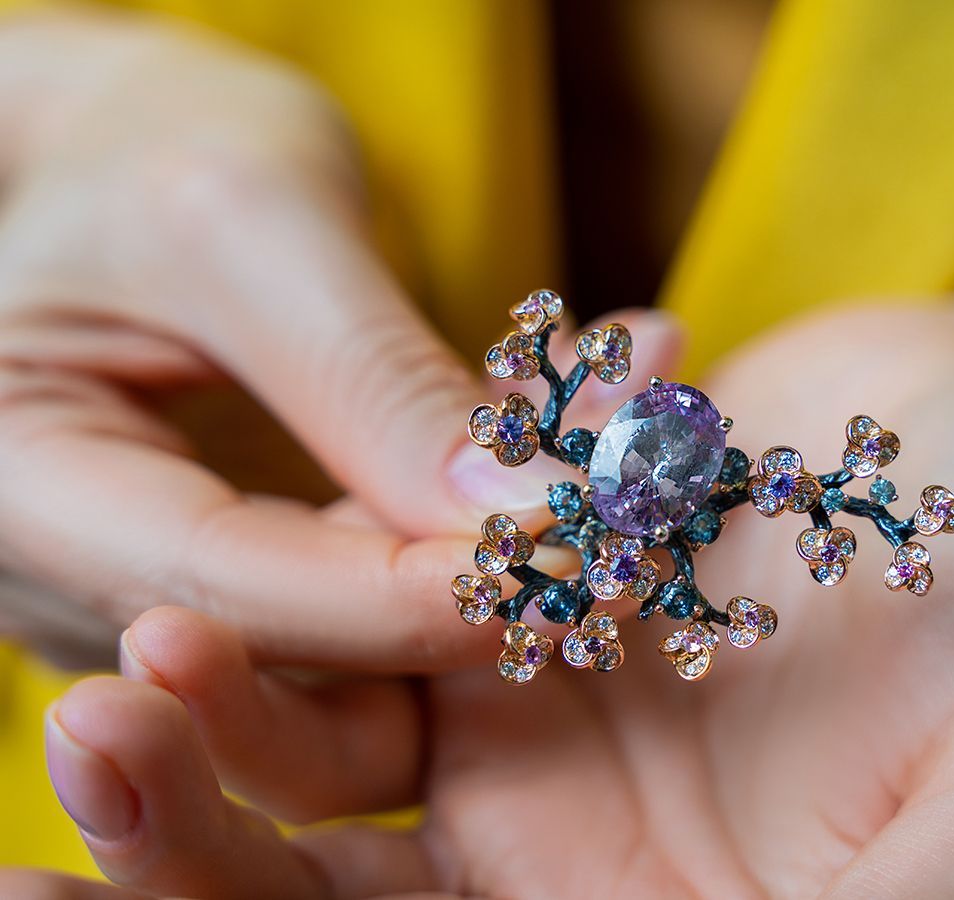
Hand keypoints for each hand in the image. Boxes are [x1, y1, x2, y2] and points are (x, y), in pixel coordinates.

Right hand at [0, 11, 676, 667]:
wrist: (136, 155)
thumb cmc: (154, 150)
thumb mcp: (246, 225)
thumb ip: (373, 378)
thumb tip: (530, 517)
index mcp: (24, 494)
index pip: (232, 588)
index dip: (415, 590)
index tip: (585, 550)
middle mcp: (90, 581)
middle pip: (314, 634)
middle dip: (497, 572)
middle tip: (654, 492)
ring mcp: (189, 589)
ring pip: (380, 614)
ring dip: (526, 530)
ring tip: (655, 416)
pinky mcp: (275, 569)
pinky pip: (398, 567)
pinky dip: (501, 501)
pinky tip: (607, 413)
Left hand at [38, 304, 953, 897]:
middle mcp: (601, 886)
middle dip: (213, 884)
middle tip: (89, 792)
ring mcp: (542, 757)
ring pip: (326, 796)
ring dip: (218, 755)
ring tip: (134, 687)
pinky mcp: (512, 625)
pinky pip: (364, 643)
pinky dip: (290, 628)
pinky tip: (215, 597)